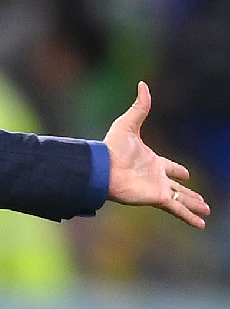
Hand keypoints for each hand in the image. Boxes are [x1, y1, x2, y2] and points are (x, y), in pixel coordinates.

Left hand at [104, 81, 209, 227]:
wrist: (102, 167)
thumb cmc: (112, 147)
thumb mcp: (128, 124)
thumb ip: (139, 106)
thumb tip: (143, 84)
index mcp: (152, 160)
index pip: (169, 166)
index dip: (178, 170)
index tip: (186, 174)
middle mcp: (156, 176)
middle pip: (178, 186)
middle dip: (190, 193)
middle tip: (203, 201)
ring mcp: (157, 188)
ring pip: (181, 199)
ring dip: (194, 205)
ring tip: (207, 212)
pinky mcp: (157, 198)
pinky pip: (178, 209)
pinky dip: (189, 217)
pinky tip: (201, 225)